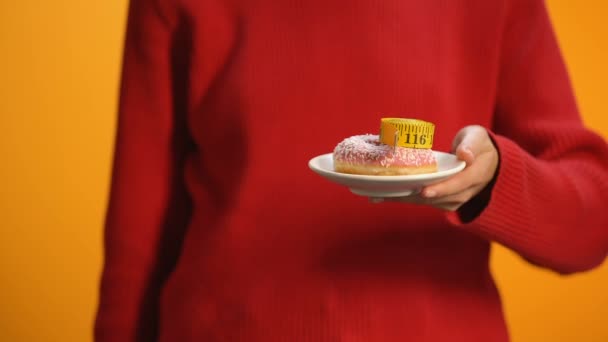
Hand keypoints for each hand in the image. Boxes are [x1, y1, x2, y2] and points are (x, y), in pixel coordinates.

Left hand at [372, 125, 498, 210]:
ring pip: (429, 203)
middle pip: (439, 198)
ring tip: (382, 195)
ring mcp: (454, 198)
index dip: (441, 189)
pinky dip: (406, 199)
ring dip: (407, 200)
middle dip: (415, 197)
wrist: (486, 161)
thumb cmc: (478, 145)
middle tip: (392, 193)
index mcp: (475, 175)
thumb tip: (465, 154)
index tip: (425, 191)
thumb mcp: (478, 138)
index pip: (458, 184)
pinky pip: (424, 202)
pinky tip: (385, 196)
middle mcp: (465, 191)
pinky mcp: (443, 200)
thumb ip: (471, 145)